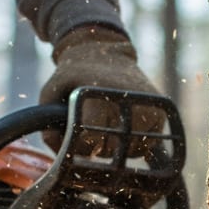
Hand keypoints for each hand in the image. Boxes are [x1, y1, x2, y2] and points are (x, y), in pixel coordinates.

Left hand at [40, 26, 164, 151]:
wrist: (105, 49)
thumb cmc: (75, 75)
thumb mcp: (51, 91)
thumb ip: (48, 126)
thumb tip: (61, 159)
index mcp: (97, 94)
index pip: (90, 141)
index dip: (81, 149)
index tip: (78, 142)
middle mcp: (126, 99)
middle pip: (111, 149)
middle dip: (99, 150)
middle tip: (92, 135)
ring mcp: (146, 105)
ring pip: (132, 151)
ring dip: (119, 150)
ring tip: (108, 132)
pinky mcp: (160, 111)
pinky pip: (149, 145)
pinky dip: (136, 145)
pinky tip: (125, 132)